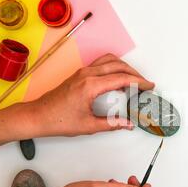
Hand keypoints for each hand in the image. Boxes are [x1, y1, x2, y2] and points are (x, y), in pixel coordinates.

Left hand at [28, 54, 154, 136]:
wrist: (38, 116)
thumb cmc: (58, 120)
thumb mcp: (88, 126)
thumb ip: (111, 124)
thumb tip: (128, 124)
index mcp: (90, 85)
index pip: (121, 78)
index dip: (139, 82)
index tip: (149, 86)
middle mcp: (87, 74)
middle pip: (118, 65)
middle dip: (135, 73)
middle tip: (144, 84)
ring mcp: (82, 72)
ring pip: (109, 60)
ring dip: (124, 67)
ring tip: (133, 80)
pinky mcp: (80, 74)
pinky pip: (101, 64)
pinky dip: (114, 67)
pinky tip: (117, 79)